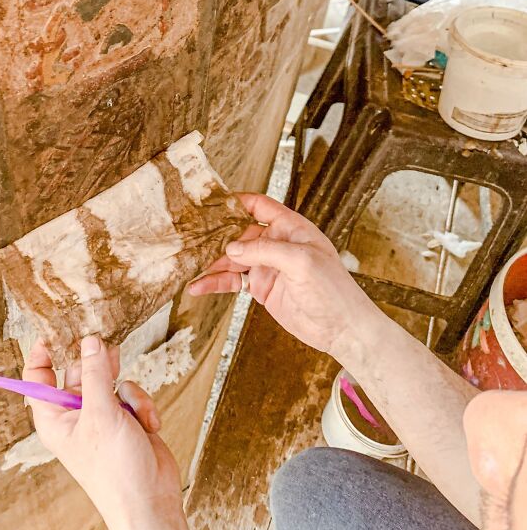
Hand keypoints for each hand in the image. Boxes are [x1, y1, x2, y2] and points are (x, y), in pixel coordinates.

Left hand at [22, 336, 202, 529]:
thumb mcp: (102, 415)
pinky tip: (147, 426)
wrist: (150, 501)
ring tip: (135, 412)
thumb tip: (89, 340)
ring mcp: (101, 417)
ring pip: (111, 380)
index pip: (38, 376)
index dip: (43, 351)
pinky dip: (141, 406)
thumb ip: (96, 374)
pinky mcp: (126, 421)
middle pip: (78, 371)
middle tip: (109, 347)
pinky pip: (131, 395)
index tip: (57, 327)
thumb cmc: (115, 470)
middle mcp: (74, 415)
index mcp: (53, 417)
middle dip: (98, 365)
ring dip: (127, 392)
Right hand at [189, 192, 372, 360]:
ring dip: (212, 264)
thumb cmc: (333, 290)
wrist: (341, 327)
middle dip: (216, 236)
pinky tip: (200, 287)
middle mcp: (277, 244)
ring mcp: (268, 266)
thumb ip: (266, 251)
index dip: (236, 202)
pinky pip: (234, 282)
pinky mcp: (262, 288)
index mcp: (291, 228)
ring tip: (189, 267)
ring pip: (233, 259)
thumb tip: (231, 248)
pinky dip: (216, 283)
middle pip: (239, 233)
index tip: (211, 202)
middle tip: (190, 238)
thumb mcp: (301, 262)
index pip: (259, 206)